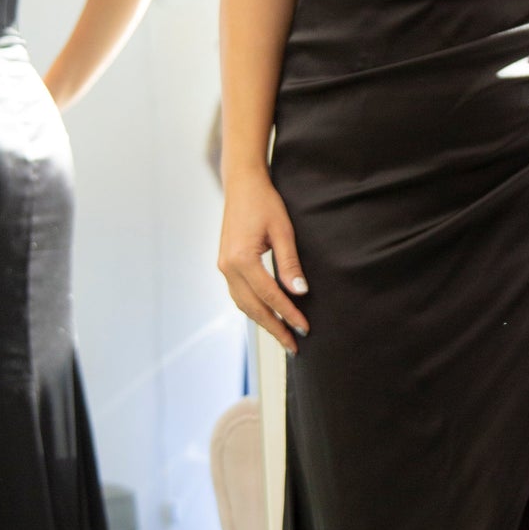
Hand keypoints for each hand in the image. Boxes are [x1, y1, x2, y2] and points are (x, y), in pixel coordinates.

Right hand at [218, 170, 309, 357]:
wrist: (242, 184)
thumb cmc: (265, 202)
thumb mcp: (283, 231)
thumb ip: (289, 263)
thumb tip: (300, 292)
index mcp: (241, 259)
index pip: (270, 296)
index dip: (288, 314)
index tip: (304, 328)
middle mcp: (228, 267)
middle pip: (253, 308)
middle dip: (274, 328)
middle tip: (294, 345)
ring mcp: (223, 266)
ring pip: (243, 304)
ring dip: (263, 321)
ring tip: (283, 335)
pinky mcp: (225, 264)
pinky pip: (239, 294)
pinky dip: (254, 308)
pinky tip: (268, 314)